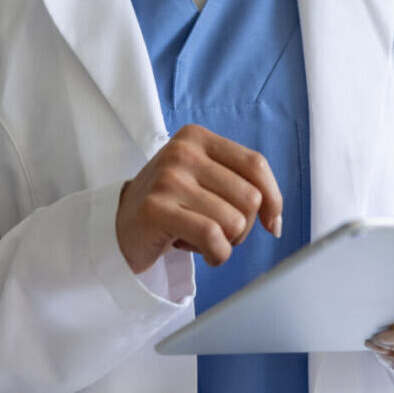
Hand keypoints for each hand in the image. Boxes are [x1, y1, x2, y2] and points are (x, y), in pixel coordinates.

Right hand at [116, 124, 282, 273]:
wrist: (119, 225)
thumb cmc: (171, 204)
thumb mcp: (204, 179)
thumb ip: (240, 186)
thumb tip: (274, 220)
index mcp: (197, 137)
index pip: (255, 165)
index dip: (273, 198)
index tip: (270, 223)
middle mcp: (183, 151)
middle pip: (249, 197)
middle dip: (243, 226)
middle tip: (218, 231)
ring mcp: (168, 179)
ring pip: (234, 221)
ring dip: (226, 243)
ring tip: (202, 238)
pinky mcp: (156, 209)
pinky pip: (212, 238)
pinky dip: (216, 254)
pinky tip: (202, 252)